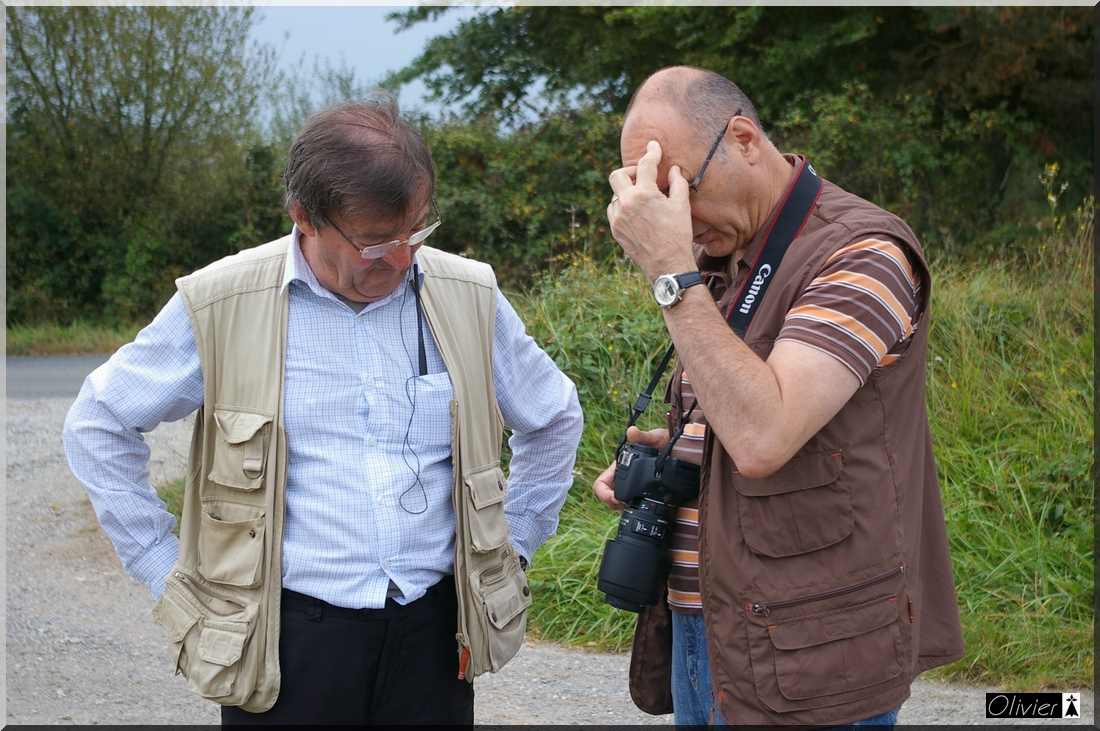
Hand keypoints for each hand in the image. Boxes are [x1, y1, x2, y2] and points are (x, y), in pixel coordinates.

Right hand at [592, 426, 670, 509]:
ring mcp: (632, 487)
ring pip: (619, 504)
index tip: (616, 498)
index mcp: (619, 467)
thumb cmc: (662, 441)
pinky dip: (635, 508)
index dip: (604, 493)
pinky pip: (633, 505)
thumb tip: (632, 431)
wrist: (679, 450)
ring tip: (636, 506)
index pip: (601, 484)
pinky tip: (646, 506)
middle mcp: (623, 478)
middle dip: (614, 504)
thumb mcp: (654, 438)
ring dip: (624, 507)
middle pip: (608, 498)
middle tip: (627, 505)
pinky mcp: (642, 494)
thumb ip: (643, 437)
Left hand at [607, 140, 695, 281]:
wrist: (667, 263)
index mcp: (645, 193)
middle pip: (617, 175)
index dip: (651, 152)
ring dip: (626, 191)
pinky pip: (613, 211)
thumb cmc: (678, 234)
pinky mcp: (615, 230)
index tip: (653, 145)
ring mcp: (618, 217)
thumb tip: (673, 169)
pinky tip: (635, 211)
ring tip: (642, 198)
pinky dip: (622, 206)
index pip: (645, 164)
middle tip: (640, 176)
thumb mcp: (682, 206)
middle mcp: (627, 203)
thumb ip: (677, 183)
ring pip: (614, 194)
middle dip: (629, 171)